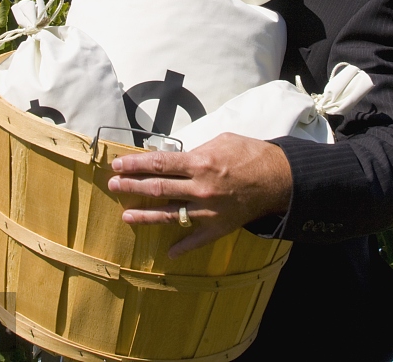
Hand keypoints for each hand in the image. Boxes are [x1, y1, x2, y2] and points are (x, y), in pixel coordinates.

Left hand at [107, 133, 292, 258]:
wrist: (279, 178)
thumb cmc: (250, 154)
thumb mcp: (222, 140)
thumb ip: (197, 150)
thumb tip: (177, 157)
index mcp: (199, 163)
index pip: (159, 163)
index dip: (135, 164)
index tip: (117, 165)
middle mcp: (199, 188)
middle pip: (157, 188)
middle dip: (131, 187)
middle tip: (113, 185)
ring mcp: (208, 210)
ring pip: (169, 215)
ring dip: (145, 216)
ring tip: (125, 216)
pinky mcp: (219, 227)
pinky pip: (196, 239)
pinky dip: (182, 246)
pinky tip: (168, 251)